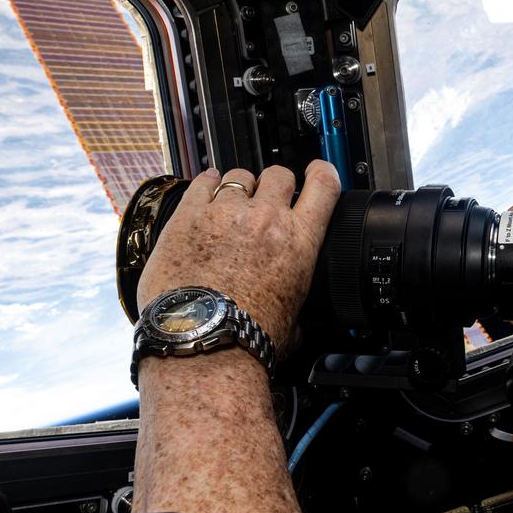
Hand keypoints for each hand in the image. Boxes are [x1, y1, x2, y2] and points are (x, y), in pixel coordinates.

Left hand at [135, 161, 340, 355]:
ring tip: (233, 202)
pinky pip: (203, 182)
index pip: (323, 187)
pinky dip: (208, 183)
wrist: (201, 340)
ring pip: (240, 176)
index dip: (323, 173)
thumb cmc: (244, 337)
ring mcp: (226, 213)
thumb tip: (299, 314)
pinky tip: (207, 189)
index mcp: (298, 242)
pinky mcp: (189, 215)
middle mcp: (265, 219)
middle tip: (268, 199)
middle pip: (279, 175)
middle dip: (277, 184)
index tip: (317, 172)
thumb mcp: (293, 319)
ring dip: (241, 186)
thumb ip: (299, 302)